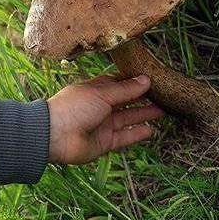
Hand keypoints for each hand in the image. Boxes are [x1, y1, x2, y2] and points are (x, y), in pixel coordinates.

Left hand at [47, 74, 164, 164]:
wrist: (55, 135)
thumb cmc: (73, 107)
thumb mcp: (101, 93)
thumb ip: (125, 89)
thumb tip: (145, 79)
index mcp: (93, 90)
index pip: (115, 83)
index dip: (131, 81)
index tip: (151, 78)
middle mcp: (98, 106)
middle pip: (124, 101)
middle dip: (141, 98)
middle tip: (163, 95)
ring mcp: (101, 124)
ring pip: (127, 118)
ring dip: (143, 115)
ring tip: (163, 111)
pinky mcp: (104, 142)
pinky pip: (124, 137)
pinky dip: (136, 134)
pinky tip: (151, 130)